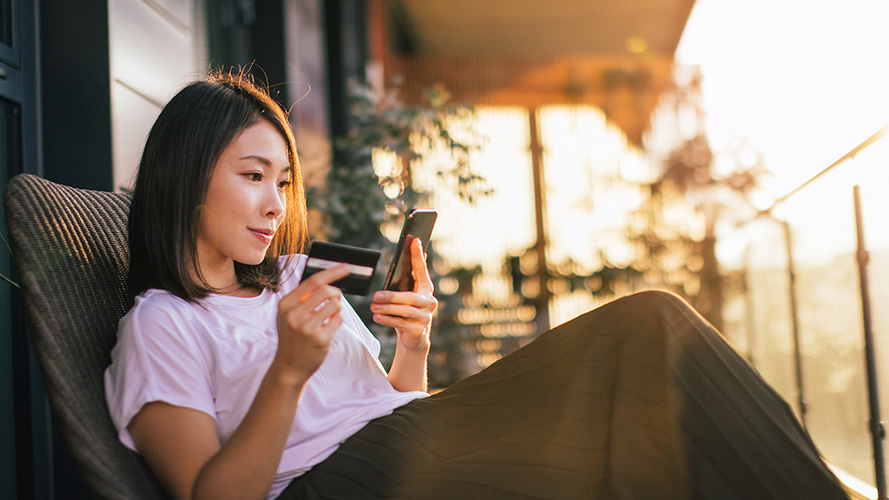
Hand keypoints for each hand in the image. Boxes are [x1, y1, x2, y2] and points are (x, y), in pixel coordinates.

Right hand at [274, 263, 350, 381]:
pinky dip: (337, 321)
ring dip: (337, 308)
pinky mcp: (320, 339)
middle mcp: (294, 315)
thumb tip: (327, 279)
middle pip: (326, 290)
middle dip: (336, 293)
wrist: (289, 367)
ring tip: (329, 317)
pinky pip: (338, 320)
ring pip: (335, 305)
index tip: (346, 267)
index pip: (313, 281)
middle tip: (336, 299)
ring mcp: (307, 328)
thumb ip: (302, 298)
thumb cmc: (292, 337)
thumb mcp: (288, 315)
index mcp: (285, 305)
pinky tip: (328, 328)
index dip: (332, 272)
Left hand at [371, 238, 436, 351]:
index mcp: (426, 289)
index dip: (418, 255)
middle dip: (391, 296)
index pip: (422, 269)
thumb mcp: (406, 295)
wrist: (414, 338)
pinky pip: (401, 323)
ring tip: (373, 307)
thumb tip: (410, 256)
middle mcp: (429, 301)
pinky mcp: (419, 330)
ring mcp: (426, 317)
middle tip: (376, 295)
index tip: (415, 240)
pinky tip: (377, 317)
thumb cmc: (406, 312)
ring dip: (387, 308)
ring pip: (405, 310)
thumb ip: (407, 279)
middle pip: (410, 297)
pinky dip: (387, 320)